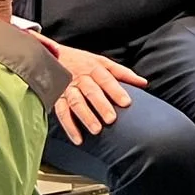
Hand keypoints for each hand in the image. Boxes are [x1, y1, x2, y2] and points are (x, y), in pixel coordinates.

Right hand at [31, 35, 148, 144]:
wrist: (50, 55)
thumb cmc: (82, 61)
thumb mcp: (102, 61)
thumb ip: (122, 73)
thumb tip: (144, 83)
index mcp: (94, 67)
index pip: (107, 79)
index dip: (117, 91)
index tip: (126, 103)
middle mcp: (80, 77)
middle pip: (91, 92)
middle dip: (101, 106)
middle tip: (111, 119)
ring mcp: (67, 88)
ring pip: (76, 103)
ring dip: (86, 117)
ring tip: (96, 130)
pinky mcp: (55, 97)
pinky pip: (61, 113)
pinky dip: (69, 127)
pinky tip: (78, 139)